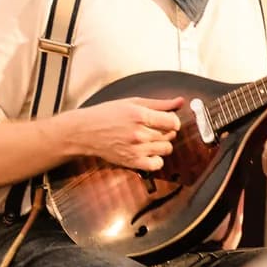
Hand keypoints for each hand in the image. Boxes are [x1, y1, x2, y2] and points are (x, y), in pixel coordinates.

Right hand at [64, 95, 183, 170]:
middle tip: (154, 127)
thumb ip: (160, 103)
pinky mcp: (132, 162)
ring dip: (162, 144)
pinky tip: (148, 151)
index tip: (167, 120)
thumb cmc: (107, 114)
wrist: (86, 131)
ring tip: (150, 138)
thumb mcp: (133, 102)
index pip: (173, 122)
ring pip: (166, 149)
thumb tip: (181, 101)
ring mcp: (136, 149)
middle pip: (170, 135)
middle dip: (166, 130)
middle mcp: (139, 133)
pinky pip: (157, 164)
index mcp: (140, 115)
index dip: (173, 120)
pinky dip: (156, 159)